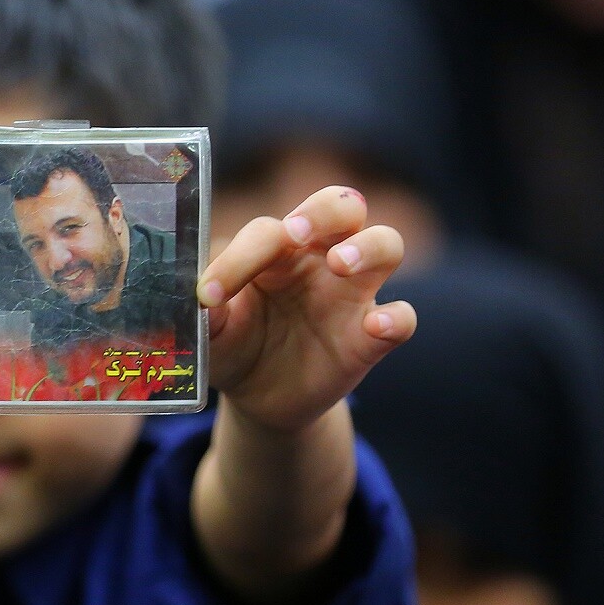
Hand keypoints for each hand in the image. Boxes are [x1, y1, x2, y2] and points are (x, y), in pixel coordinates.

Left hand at [198, 186, 413, 433]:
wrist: (260, 398)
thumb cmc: (236, 347)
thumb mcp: (212, 335)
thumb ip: (208, 315)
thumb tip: (200, 301)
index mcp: (277, 249)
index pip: (268, 232)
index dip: (238, 258)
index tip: (208, 296)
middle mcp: (321, 260)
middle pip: (343, 206)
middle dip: (323, 210)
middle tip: (297, 233)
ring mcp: (352, 295)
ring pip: (386, 244)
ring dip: (367, 247)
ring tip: (338, 264)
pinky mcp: (370, 337)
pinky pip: (402, 317)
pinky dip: (396, 318)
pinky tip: (375, 326)